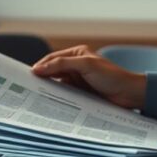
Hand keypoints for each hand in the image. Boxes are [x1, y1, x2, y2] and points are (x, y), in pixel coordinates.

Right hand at [31, 45, 146, 109]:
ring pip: (58, 83)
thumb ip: (62, 64)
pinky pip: (65, 94)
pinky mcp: (81, 92)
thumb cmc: (111, 76)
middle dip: (43, 77)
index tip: (28, 75)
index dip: (41, 65)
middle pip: (54, 71)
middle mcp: (77, 65)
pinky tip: (51, 102)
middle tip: (29, 87)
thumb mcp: (85, 65)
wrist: (128, 94)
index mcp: (78, 54)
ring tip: (37, 96)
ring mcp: (79, 79)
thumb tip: (39, 68)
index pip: (54, 58)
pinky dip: (58, 97)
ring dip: (49, 88)